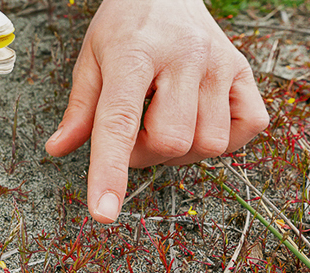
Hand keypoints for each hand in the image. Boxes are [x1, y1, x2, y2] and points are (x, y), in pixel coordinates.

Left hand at [44, 0, 268, 222]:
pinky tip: (199, 120)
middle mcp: (182, 57)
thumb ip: (79, 108)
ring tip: (163, 123)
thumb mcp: (90, 58)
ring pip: (210, 142)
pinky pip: (251, 126)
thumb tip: (58, 149)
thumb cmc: (125, 24)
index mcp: (133, 54)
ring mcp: (218, 63)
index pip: (119, 122)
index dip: (110, 171)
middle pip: (170, 140)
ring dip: (181, 151)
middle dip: (144, 155)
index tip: (104, 210)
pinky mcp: (244, 69)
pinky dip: (225, 140)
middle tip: (133, 135)